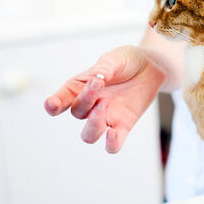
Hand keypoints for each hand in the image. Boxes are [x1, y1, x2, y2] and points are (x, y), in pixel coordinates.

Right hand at [44, 46, 165, 152]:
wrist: (151, 66)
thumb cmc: (127, 61)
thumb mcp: (115, 58)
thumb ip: (105, 67)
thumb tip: (98, 77)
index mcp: (79, 87)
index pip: (61, 100)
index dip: (53, 105)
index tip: (52, 104)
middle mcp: (89, 106)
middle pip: (77, 113)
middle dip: (85, 99)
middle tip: (99, 83)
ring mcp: (105, 118)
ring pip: (89, 135)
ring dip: (94, 123)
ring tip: (105, 104)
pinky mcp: (123, 126)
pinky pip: (113, 145)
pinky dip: (111, 144)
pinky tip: (113, 133)